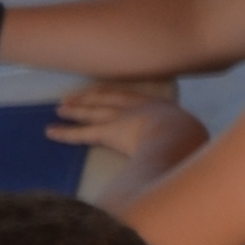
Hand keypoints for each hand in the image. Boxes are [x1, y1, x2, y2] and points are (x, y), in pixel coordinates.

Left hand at [47, 78, 208, 189]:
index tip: (100, 93)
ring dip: (75, 110)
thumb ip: (182, 140)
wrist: (184, 135)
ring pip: (93, 112)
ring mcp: (123, 118)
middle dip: (88, 98)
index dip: (113, 95)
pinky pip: (83, 133)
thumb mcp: (190, 136)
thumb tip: (184, 151)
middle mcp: (138, 107)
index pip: (130, 97)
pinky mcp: (109, 133)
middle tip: (70, 98)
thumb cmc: (194, 139)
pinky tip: (50, 131)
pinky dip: (65, 133)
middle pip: (107, 99)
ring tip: (59, 109)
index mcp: (160, 106)